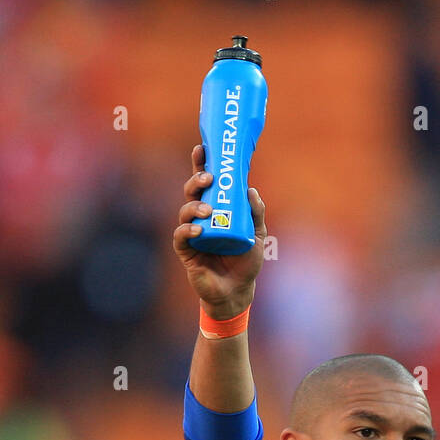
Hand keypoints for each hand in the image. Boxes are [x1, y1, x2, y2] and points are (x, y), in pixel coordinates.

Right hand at [173, 143, 267, 319]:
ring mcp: (192, 233)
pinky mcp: (186, 251)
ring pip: (185, 211)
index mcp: (216, 209)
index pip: (206, 182)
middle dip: (196, 180)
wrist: (238, 291)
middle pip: (192, 192)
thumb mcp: (258, 235)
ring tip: (207, 209)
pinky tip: (198, 229)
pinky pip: (181, 236)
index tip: (202, 148)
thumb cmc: (246, 262)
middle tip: (208, 177)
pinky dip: (188, 230)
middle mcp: (201, 217)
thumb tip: (251, 189)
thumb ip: (256, 213)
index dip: (201, 164)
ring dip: (194, 206)